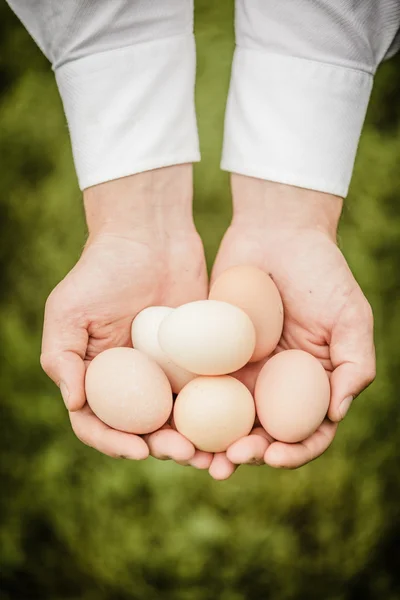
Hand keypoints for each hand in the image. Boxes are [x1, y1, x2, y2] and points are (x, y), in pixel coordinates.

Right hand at [40, 166, 211, 466]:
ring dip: (194, 441)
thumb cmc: (101, 270)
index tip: (137, 450)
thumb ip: (62, 357)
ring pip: (180, 420)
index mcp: (96, 378)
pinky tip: (235, 425)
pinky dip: (219, 413)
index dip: (113, 443)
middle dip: (162, 448)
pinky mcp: (198, 361)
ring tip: (214, 454)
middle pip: (143, 430)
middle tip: (185, 454)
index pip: (98, 424)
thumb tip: (74, 404)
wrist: (150, 237)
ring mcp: (165, 374)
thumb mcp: (68, 309)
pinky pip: (209, 393)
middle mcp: (132, 383)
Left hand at [208, 176, 375, 477]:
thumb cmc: (321, 272)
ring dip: (212, 443)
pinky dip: (187, 407)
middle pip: (263, 434)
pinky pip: (198, 386)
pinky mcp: (211, 355)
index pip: (308, 432)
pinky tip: (174, 418)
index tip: (274, 455)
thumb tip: (336, 413)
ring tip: (196, 455)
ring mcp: (242, 372)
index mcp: (313, 384)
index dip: (295, 452)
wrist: (276, 233)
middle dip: (247, 455)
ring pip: (225, 420)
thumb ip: (355, 364)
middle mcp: (277, 385)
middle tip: (227, 461)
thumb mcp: (351, 315)